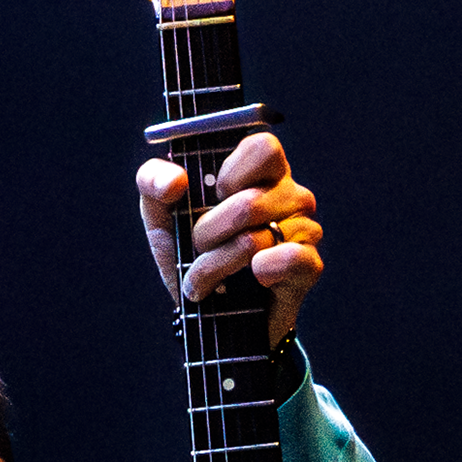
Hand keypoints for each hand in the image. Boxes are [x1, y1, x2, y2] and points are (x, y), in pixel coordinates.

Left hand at [136, 131, 323, 352]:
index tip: (212, 194)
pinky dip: (262, 272)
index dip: (232, 173)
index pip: (263, 147)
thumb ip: (152, 181)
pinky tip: (254, 279)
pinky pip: (293, 258)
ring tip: (211, 277)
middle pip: (249, 203)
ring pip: (256, 239)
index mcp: (259, 171)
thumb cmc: (188, 255)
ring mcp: (303, 228)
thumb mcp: (159, 215)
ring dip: (218, 264)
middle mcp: (288, 194)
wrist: (205, 314)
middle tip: (199, 247)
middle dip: (208, 233)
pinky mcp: (309, 266)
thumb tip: (176, 180)